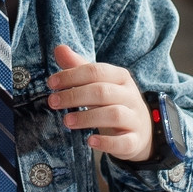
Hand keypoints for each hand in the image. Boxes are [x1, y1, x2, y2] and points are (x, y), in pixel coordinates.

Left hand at [47, 43, 151, 160]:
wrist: (141, 130)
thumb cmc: (113, 102)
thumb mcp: (99, 83)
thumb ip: (79, 67)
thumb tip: (59, 48)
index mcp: (121, 77)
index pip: (96, 71)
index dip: (72, 75)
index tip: (51, 83)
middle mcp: (130, 96)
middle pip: (102, 91)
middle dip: (74, 96)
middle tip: (53, 102)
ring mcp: (135, 119)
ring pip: (114, 114)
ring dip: (87, 117)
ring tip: (66, 121)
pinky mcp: (135, 141)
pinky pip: (124, 142)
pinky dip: (106, 142)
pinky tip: (90, 141)